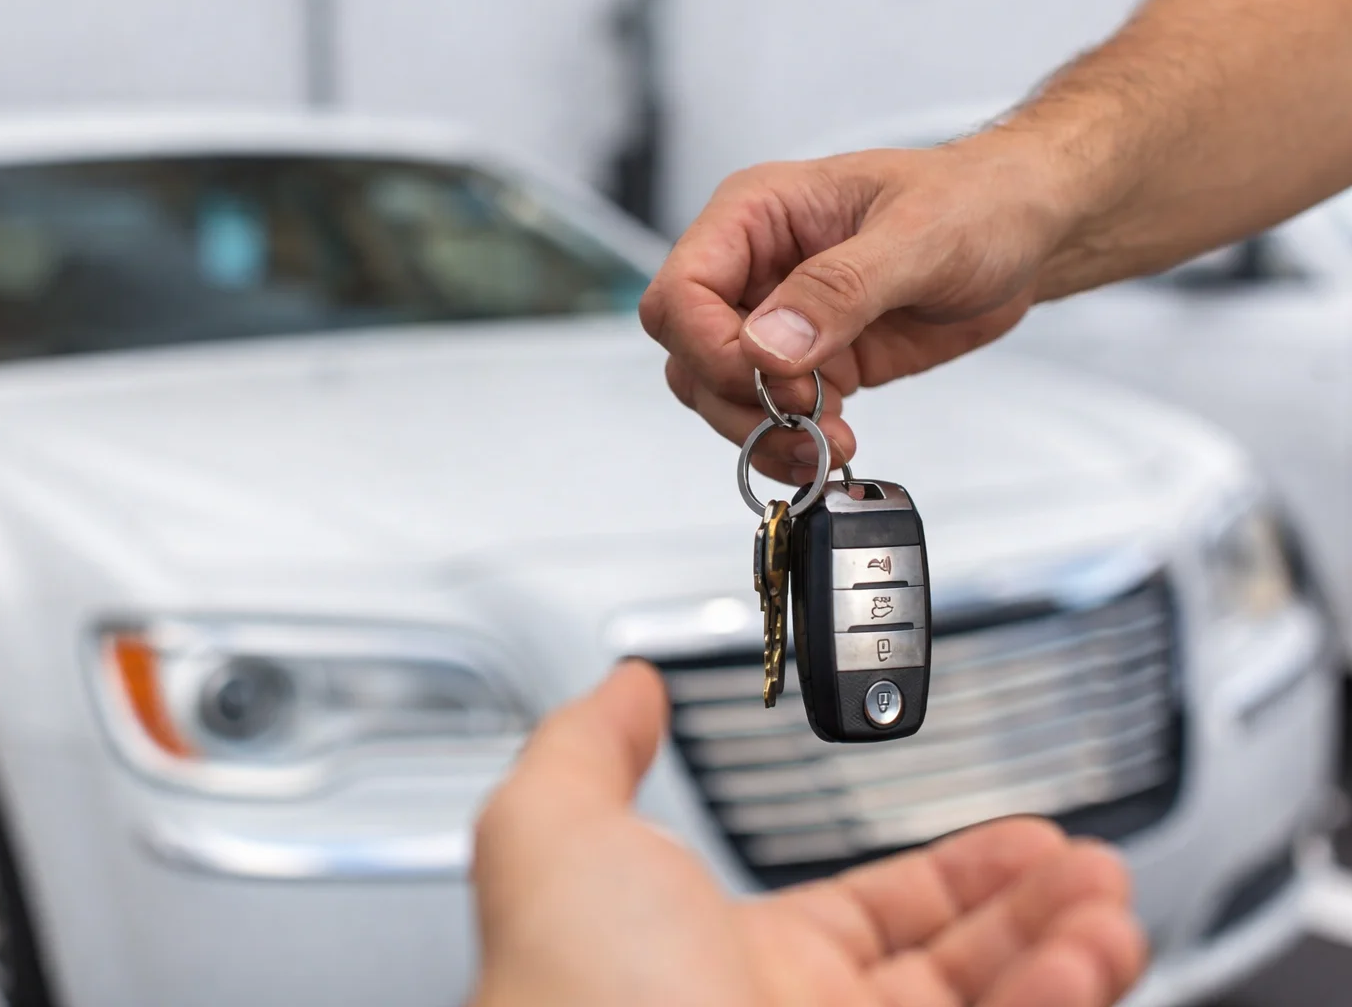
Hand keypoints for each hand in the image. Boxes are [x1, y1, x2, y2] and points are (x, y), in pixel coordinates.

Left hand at [469, 660, 1145, 1006]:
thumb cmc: (565, 983)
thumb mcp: (554, 829)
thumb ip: (590, 748)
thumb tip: (622, 687)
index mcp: (734, 962)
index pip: (873, 915)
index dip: (951, 873)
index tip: (1017, 835)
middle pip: (951, 966)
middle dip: (1027, 907)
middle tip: (1085, 863)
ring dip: (1061, 951)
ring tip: (1107, 901)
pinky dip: (1060, 996)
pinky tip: (1093, 952)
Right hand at [640, 133, 1074, 483]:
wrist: (1024, 232)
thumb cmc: (977, 202)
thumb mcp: (919, 236)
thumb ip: (839, 289)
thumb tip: (770, 345)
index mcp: (756, 215)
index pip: (681, 292)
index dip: (713, 348)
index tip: (780, 376)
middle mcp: (752, 268)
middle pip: (688, 354)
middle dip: (739, 400)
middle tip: (811, 415)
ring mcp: (775, 320)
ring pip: (717, 394)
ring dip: (762, 433)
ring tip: (827, 443)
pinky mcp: (807, 364)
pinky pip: (765, 416)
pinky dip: (787, 444)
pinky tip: (833, 446)